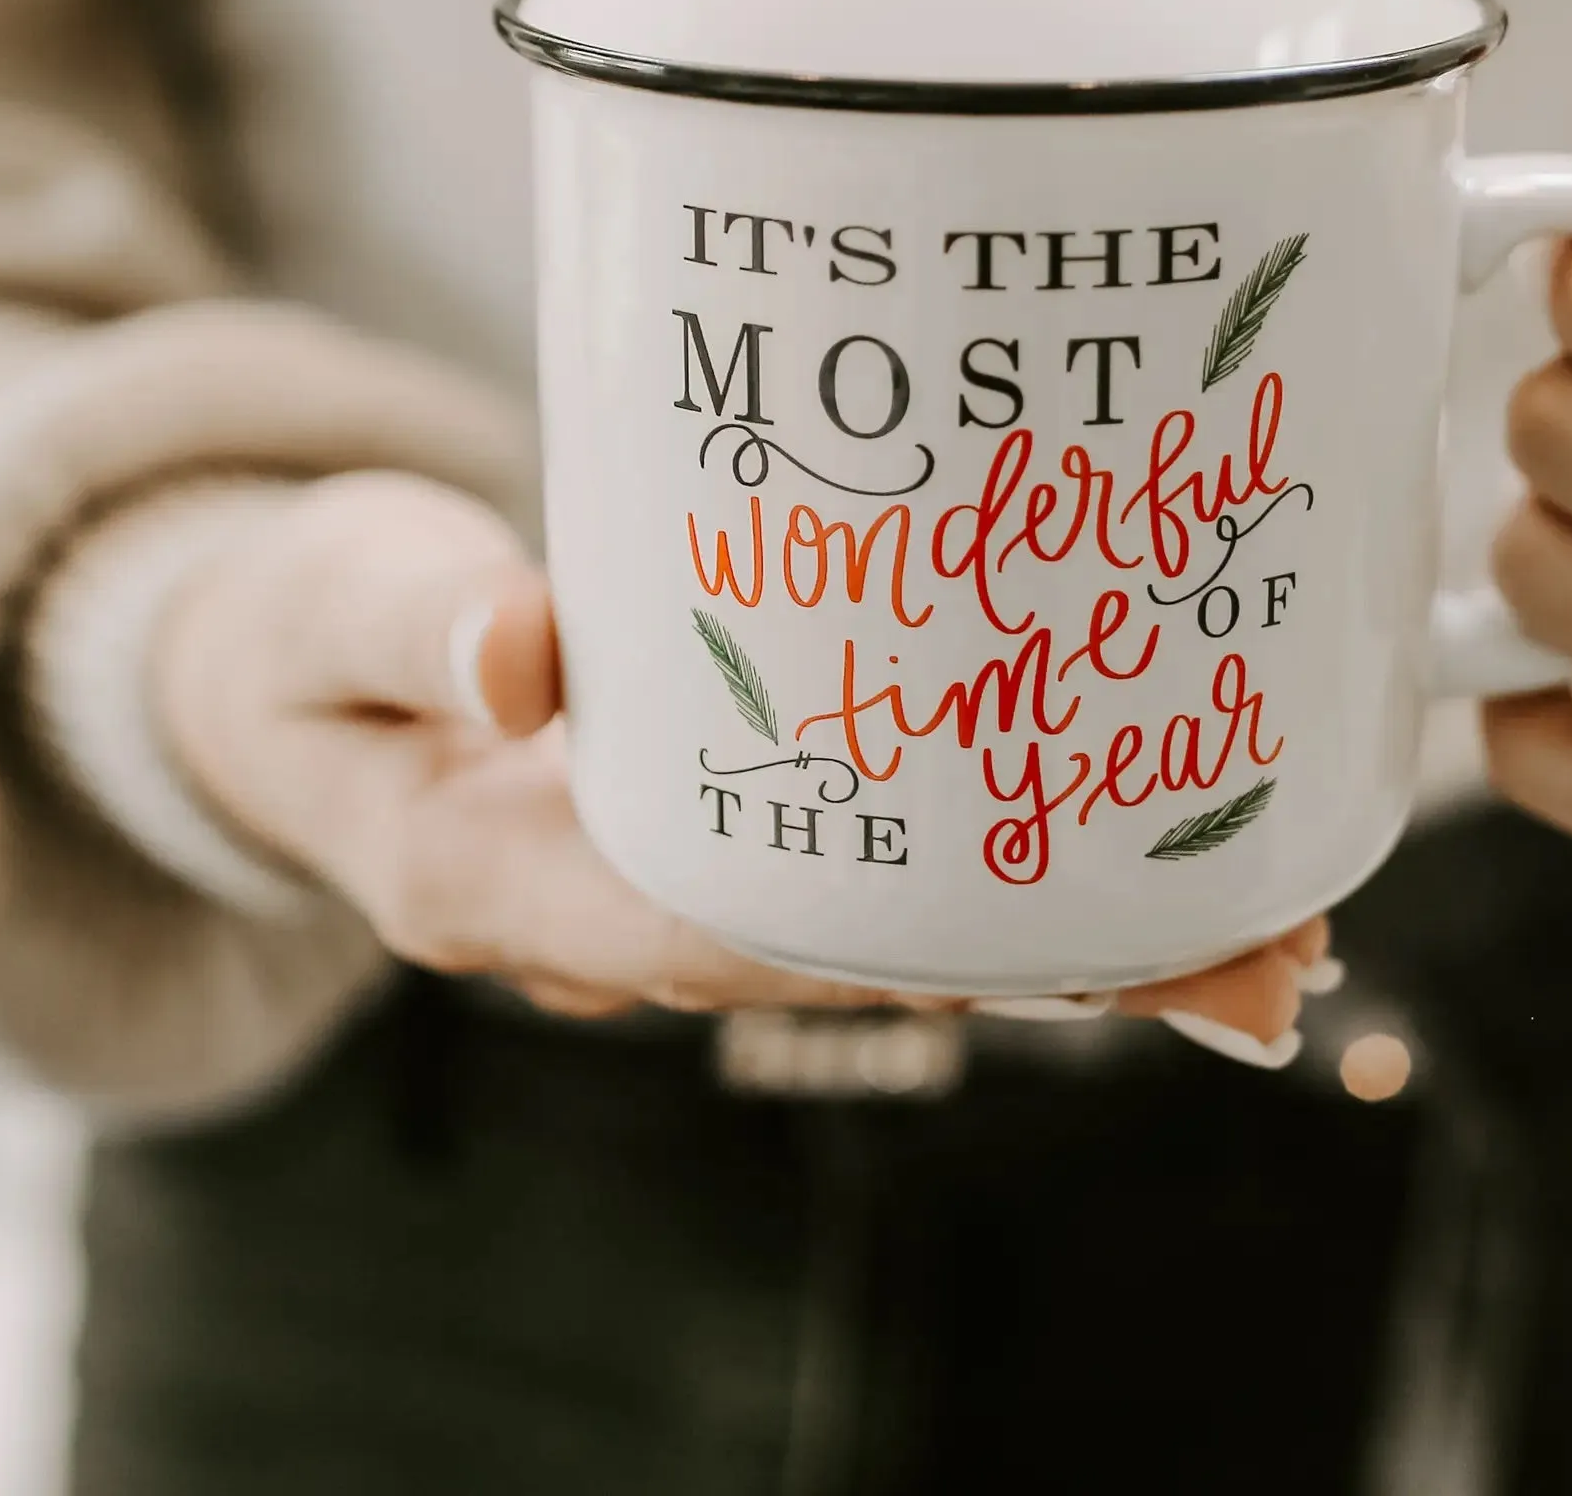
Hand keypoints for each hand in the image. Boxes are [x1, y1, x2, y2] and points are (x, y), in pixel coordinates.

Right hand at [156, 472, 1322, 1050]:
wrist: (296, 673)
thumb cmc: (311, 637)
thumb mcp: (332, 609)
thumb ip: (409, 623)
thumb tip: (517, 649)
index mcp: (512, 880)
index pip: (736, 927)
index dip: (922, 935)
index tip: (1095, 935)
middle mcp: (624, 913)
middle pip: (871, 956)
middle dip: (1066, 962)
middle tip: (1270, 949)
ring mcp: (688, 883)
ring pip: (901, 932)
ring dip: (1081, 934)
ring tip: (1275, 920)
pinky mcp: (736, 824)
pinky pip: (885, 873)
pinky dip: (1016, 873)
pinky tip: (1150, 851)